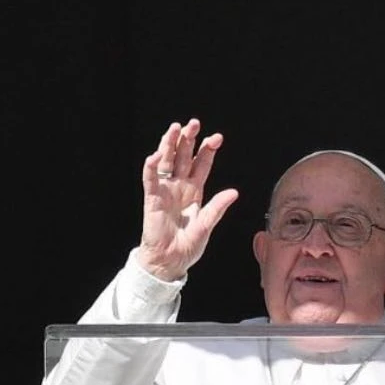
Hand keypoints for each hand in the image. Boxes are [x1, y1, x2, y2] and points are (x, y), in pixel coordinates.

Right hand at [136, 119, 238, 281]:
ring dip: (170, 144)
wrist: (170, 260)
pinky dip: (152, 166)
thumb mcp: (207, 225)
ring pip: (167, 161)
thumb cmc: (188, 246)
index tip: (217, 137)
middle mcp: (180, 186)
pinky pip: (151, 178)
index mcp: (195, 191)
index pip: (202, 164)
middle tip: (194, 124)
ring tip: (176, 128)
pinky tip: (157, 154)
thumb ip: (217, 208)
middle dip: (189, 140)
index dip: (208, 150)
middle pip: (184, 156)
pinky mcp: (152, 198)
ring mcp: (166, 190)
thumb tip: (234, 192)